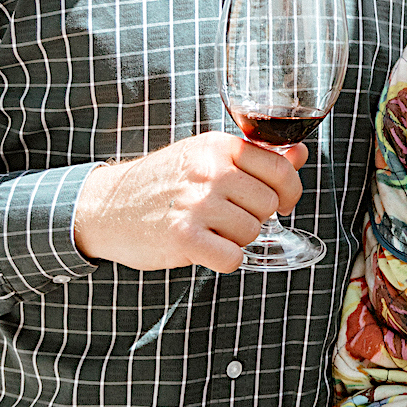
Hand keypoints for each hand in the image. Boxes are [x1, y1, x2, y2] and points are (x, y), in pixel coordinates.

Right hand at [72, 132, 308, 272]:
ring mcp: (196, 204)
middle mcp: (210, 171)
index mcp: (219, 146)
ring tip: (211, 230)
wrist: (106, 207)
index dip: (290, 191)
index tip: (284, 202)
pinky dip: (224, 260)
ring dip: (236, 238)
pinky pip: (232, 258)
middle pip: (269, 204)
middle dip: (256, 216)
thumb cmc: (163, 182)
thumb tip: (300, 154)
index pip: (281, 169)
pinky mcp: (183, 238)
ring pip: (252, 232)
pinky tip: (207, 250)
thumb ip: (257, 156)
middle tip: (230, 217)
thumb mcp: (206, 155)